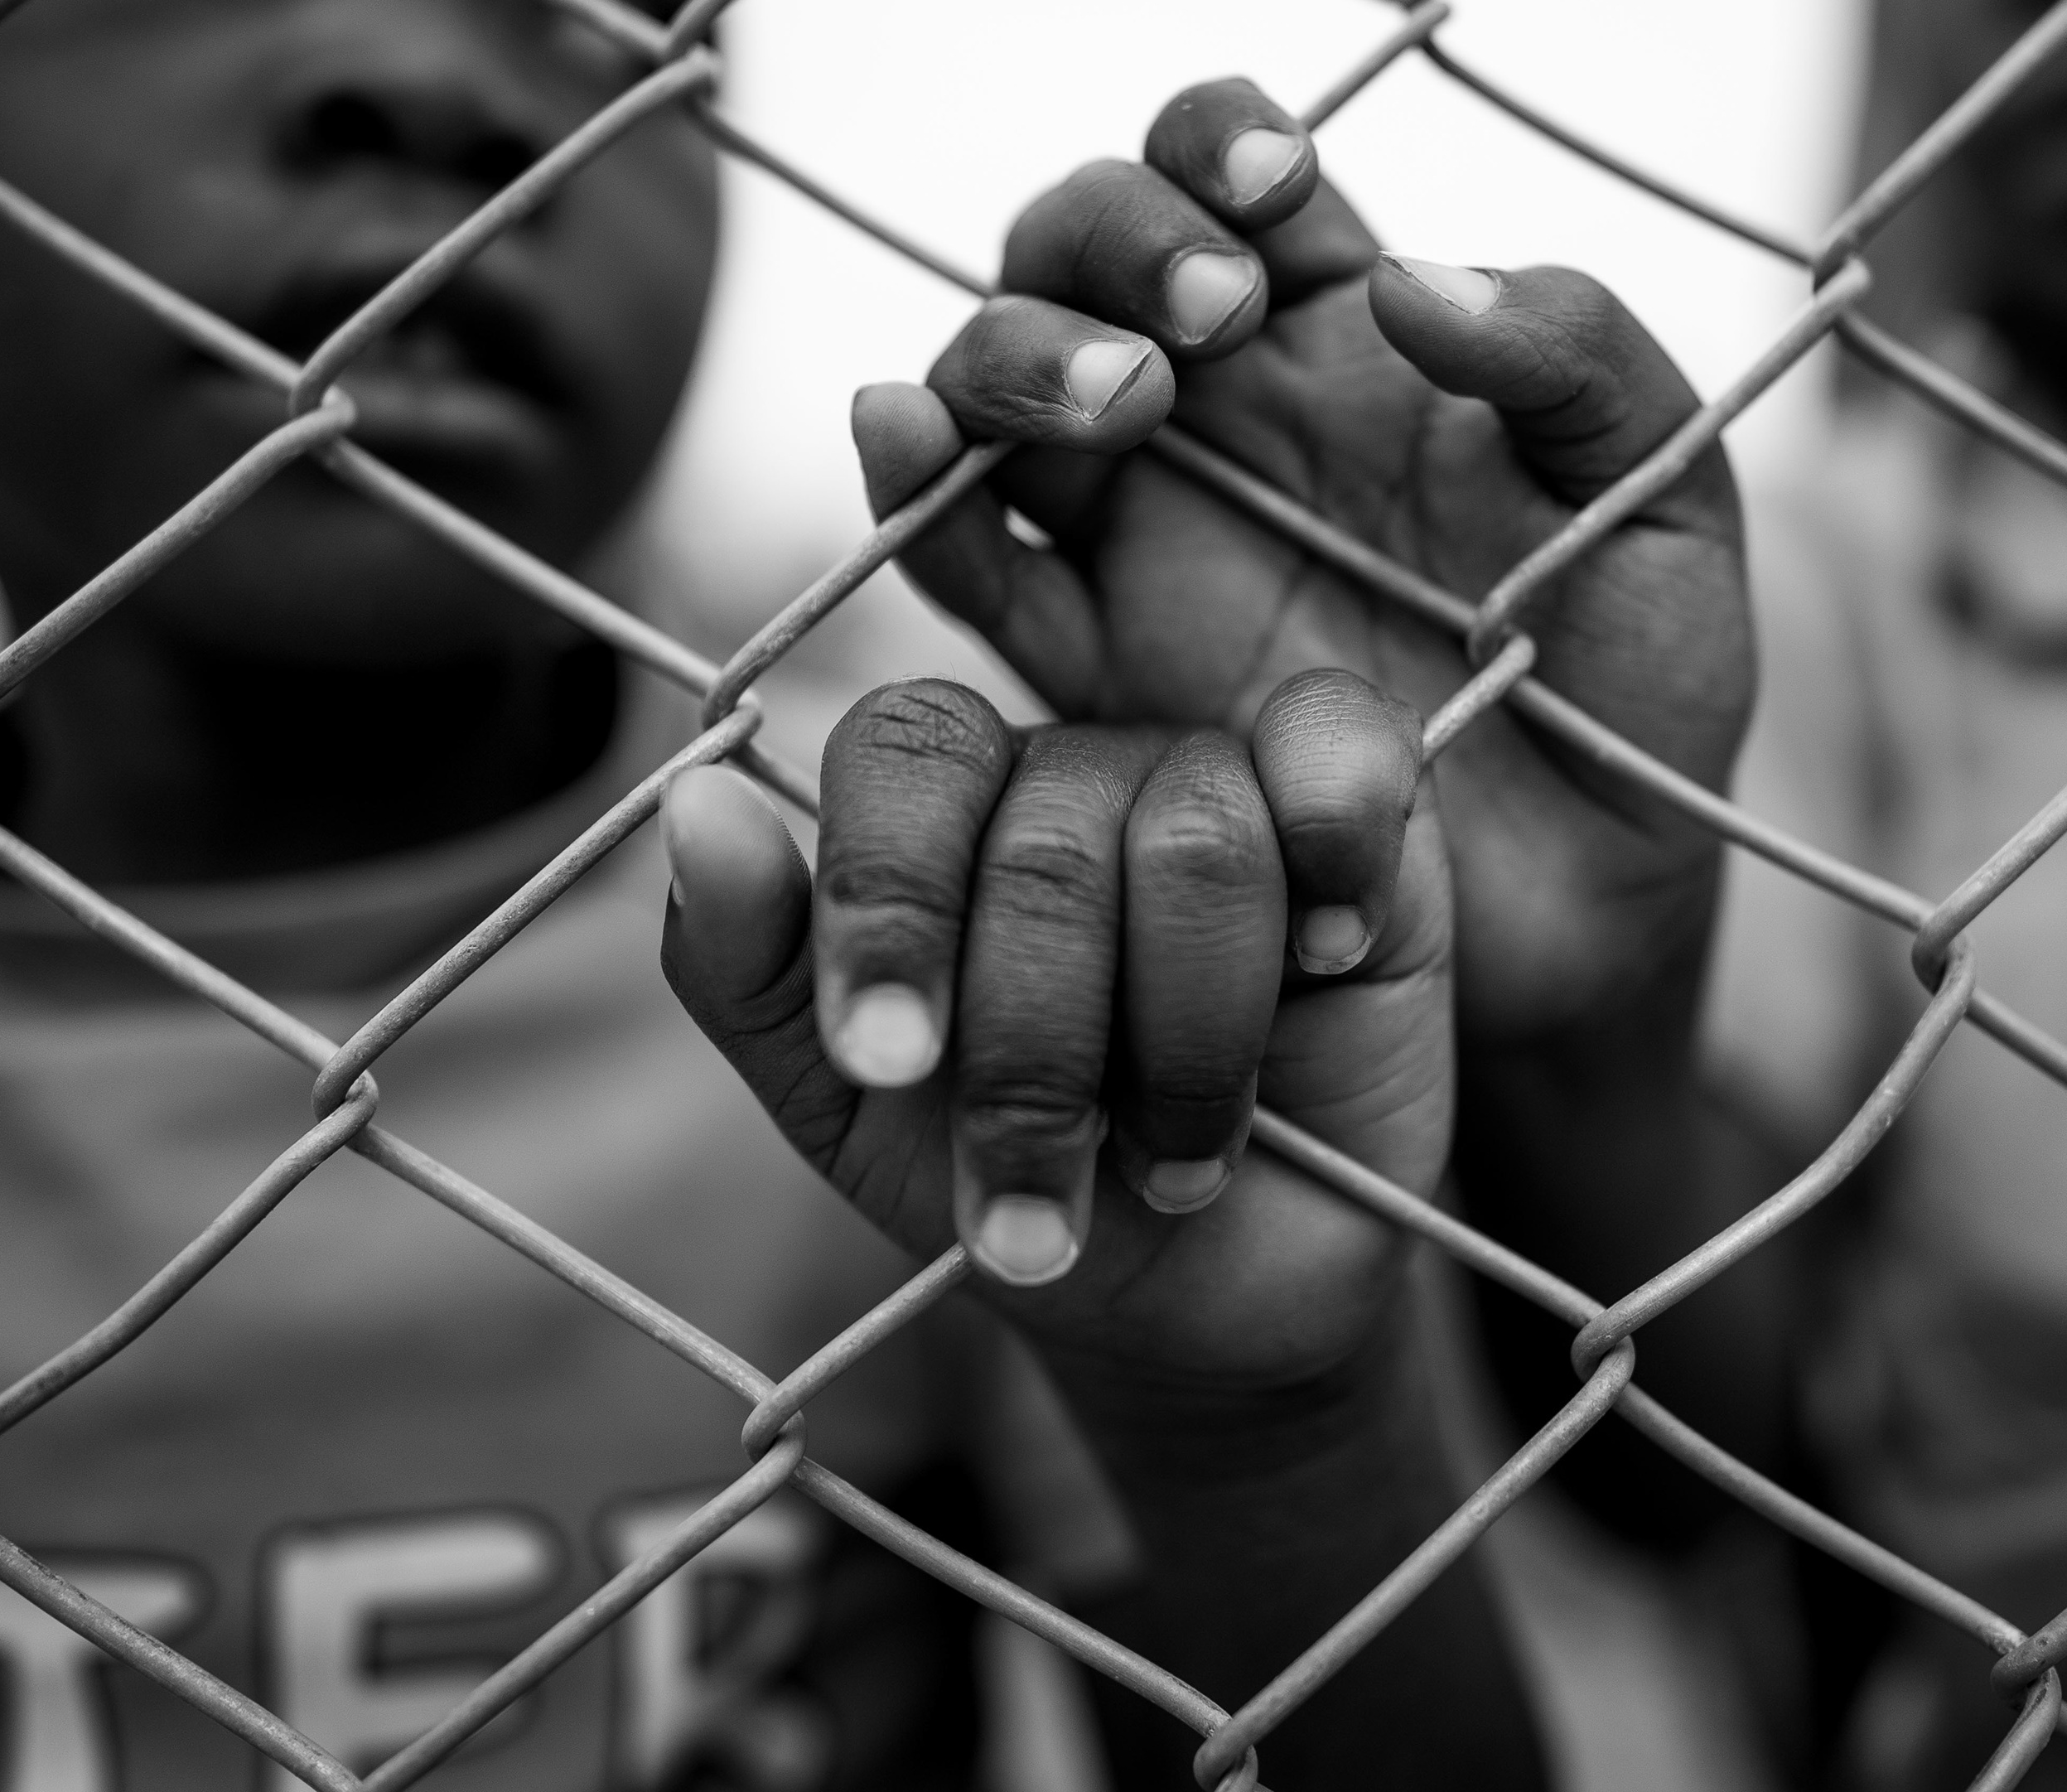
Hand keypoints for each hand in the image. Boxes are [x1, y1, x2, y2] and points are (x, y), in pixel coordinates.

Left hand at [659, 666, 1443, 1403]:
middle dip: (1035, 1055)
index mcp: (945, 811)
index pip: (904, 753)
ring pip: (1196, 840)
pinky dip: (1333, 869)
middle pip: (1046, 839)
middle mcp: (1082, 773)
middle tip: (1036, 1204)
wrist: (1198, 1314)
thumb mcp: (843, 1113)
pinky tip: (1322, 965)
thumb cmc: (1009, 1191)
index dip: (887, 901)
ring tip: (1174, 1160)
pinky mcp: (1370, 817)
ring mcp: (1225, 781)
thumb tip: (695, 801)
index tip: (882, 1064)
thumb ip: (745, 965)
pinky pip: (1342, 763)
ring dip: (1183, 1049)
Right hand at [851, 79, 1750, 1059]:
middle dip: (1112, 239)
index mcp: (1348, 337)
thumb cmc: (1642, 689)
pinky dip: (913, 494)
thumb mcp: (1670, 499)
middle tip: (1211, 321)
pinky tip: (906, 438)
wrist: (1595, 907)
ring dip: (1018, 352)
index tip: (1280, 193)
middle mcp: (1218, 414)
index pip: (1230, 175)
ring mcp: (1139, 535)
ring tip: (1126, 406)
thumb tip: (1405, 277)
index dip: (1218, 142)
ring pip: (992, 381)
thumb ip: (1580, 357)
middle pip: (1077, 248)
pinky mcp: (1092, 669)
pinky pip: (968, 567)